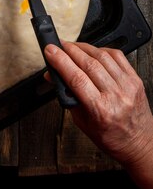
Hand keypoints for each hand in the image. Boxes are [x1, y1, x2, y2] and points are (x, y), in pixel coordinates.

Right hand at [44, 41, 152, 188]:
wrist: (138, 143)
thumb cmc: (110, 137)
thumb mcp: (82, 122)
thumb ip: (67, 96)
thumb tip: (53, 74)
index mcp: (100, 110)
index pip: (76, 77)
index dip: (60, 61)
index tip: (50, 51)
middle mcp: (116, 96)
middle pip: (88, 63)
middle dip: (69, 50)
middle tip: (58, 45)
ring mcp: (127, 86)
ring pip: (102, 56)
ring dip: (83, 48)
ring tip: (72, 47)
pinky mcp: (135, 79)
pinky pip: (117, 56)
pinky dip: (101, 50)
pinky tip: (93, 51)